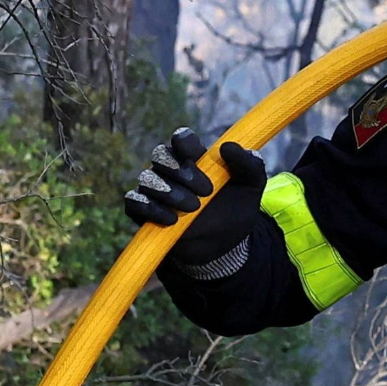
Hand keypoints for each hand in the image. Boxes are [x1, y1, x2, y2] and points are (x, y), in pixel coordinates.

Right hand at [123, 128, 267, 266]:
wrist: (224, 246)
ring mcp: (155, 190)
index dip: (184, 142)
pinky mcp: (143, 212)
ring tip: (193, 208)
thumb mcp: (251, 187)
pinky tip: (172, 220)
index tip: (195, 155)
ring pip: (147, 179)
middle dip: (181, 171)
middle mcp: (171, 170)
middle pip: (160, 155)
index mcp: (195, 158)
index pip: (181, 138)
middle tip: (206, 192)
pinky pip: (135, 202)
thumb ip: (250, 164)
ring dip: (169, 192)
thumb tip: (228, 147)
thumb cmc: (235, 210)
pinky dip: (151, 209)